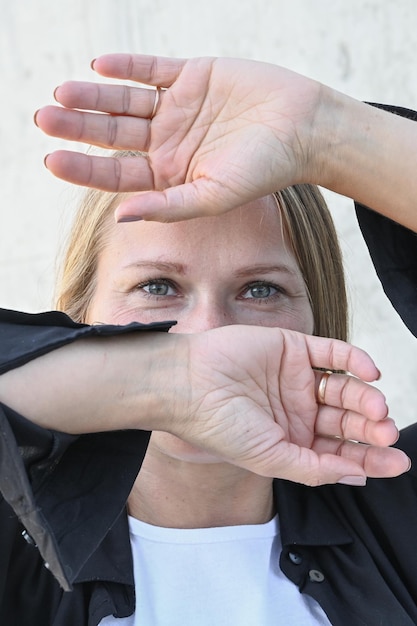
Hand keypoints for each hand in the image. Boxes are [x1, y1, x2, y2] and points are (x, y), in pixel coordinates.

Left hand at [35, 54, 323, 221]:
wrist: (304, 129)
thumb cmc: (264, 170)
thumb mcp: (213, 196)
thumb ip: (168, 206)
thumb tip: (120, 217)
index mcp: (169, 175)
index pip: (117, 174)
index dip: (83, 167)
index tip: (51, 159)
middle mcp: (167, 141)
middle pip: (113, 134)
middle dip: (79, 127)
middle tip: (44, 118)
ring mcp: (177, 107)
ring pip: (125, 100)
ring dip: (94, 96)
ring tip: (63, 92)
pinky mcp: (191, 75)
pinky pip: (151, 68)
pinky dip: (128, 66)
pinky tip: (100, 67)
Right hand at [171, 325, 408, 485]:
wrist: (189, 384)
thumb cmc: (220, 426)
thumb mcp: (270, 457)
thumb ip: (313, 468)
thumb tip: (357, 475)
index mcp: (292, 440)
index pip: (339, 451)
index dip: (369, 458)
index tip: (395, 462)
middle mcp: (298, 411)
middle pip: (346, 421)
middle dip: (370, 430)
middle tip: (386, 433)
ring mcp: (297, 379)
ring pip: (344, 389)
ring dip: (365, 398)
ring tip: (376, 408)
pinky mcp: (293, 349)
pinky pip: (333, 353)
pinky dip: (354, 360)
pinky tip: (368, 372)